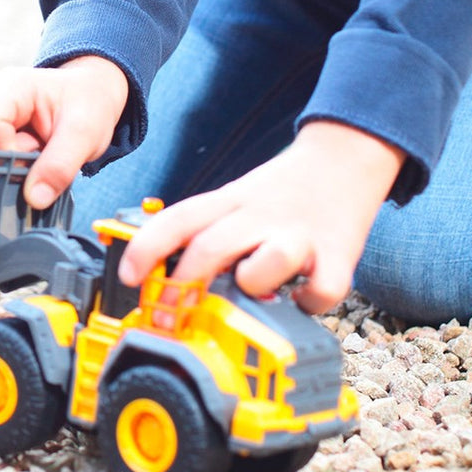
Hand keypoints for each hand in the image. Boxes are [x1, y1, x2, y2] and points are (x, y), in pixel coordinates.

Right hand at [0, 56, 128, 208]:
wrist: (90, 94)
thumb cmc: (87, 105)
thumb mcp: (85, 134)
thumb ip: (60, 166)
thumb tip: (35, 200)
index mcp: (11, 86)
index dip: (3, 150)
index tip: (33, 157)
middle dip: (1, 161)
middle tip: (35, 155)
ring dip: (4, 164)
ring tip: (34, 153)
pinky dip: (4, 165)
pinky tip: (27, 156)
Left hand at [119, 120, 405, 312]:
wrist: (343, 158)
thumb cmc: (279, 192)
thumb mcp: (234, 201)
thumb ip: (207, 234)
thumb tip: (170, 280)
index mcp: (228, 202)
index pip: (178, 219)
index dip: (147, 247)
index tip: (128, 277)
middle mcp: (258, 216)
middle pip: (212, 245)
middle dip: (185, 283)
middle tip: (170, 314)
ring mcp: (298, 235)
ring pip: (268, 261)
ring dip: (254, 283)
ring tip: (256, 290)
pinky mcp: (337, 256)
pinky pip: (321, 290)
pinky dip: (310, 303)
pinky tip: (302, 299)